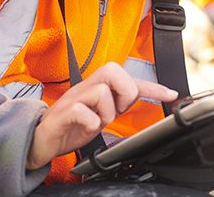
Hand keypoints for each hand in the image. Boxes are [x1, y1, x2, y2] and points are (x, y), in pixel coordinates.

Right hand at [26, 62, 177, 169]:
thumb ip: (117, 103)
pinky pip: (84, 111)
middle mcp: (86, 87)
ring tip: (97, 122)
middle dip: (123, 93)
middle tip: (116, 110)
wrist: (42, 141)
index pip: (128, 79)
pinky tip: (86, 128)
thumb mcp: (101, 114)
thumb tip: (140, 96)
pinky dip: (90, 123)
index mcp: (97, 86)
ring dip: (105, 113)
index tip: (171, 94)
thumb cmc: (72, 126)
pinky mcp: (62, 113)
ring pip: (101, 92)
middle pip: (114, 71)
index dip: (152, 86)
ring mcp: (73, 98)